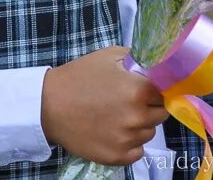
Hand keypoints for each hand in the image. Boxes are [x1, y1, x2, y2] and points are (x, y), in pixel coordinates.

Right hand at [41, 47, 167, 165]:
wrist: (46, 105)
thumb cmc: (77, 77)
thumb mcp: (105, 56)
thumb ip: (137, 58)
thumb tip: (159, 64)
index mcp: (138, 89)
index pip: (165, 93)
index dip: (153, 90)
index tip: (141, 89)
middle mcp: (137, 116)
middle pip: (160, 114)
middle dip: (147, 107)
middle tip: (125, 102)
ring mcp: (129, 138)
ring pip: (148, 133)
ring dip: (137, 125)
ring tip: (113, 117)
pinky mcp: (119, 156)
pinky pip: (137, 151)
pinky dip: (128, 143)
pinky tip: (111, 132)